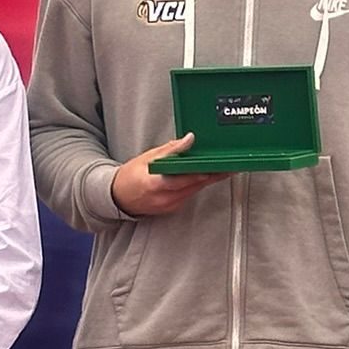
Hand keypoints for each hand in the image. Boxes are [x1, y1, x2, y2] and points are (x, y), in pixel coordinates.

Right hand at [111, 134, 229, 216]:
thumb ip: (170, 150)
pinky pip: (189, 195)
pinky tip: (206, 176)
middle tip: (229, 165)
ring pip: (194, 190)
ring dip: (207, 180)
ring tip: (224, 168)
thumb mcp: (148, 157)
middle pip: (193, 185)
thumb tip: (189, 139)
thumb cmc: (130, 176)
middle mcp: (163, 198)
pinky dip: (196, 185)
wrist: (118, 197)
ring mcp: (168, 205)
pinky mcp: (172, 208)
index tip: (215, 167)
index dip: (199, 174)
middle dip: (211, 175)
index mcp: (155, 183)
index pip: (182, 180)